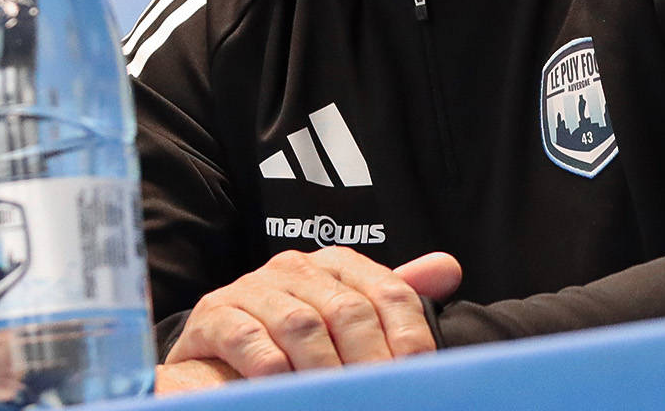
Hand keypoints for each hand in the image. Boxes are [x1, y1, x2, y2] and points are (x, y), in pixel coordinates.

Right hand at [162, 248, 461, 385]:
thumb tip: (449, 268)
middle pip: (348, 311)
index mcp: (336, 266)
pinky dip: (271, 367)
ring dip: (325, 369)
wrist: (215, 348)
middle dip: (371, 360)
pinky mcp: (215, 315)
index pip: (389, 292)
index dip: (410, 334)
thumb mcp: (345, 315)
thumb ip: (394, 297)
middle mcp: (295, 269)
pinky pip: (247, 338)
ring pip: (301, 325)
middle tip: (381, 394)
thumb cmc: (290, 338)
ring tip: (339, 398)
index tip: (421, 374)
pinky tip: (287, 389)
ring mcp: (252, 289)